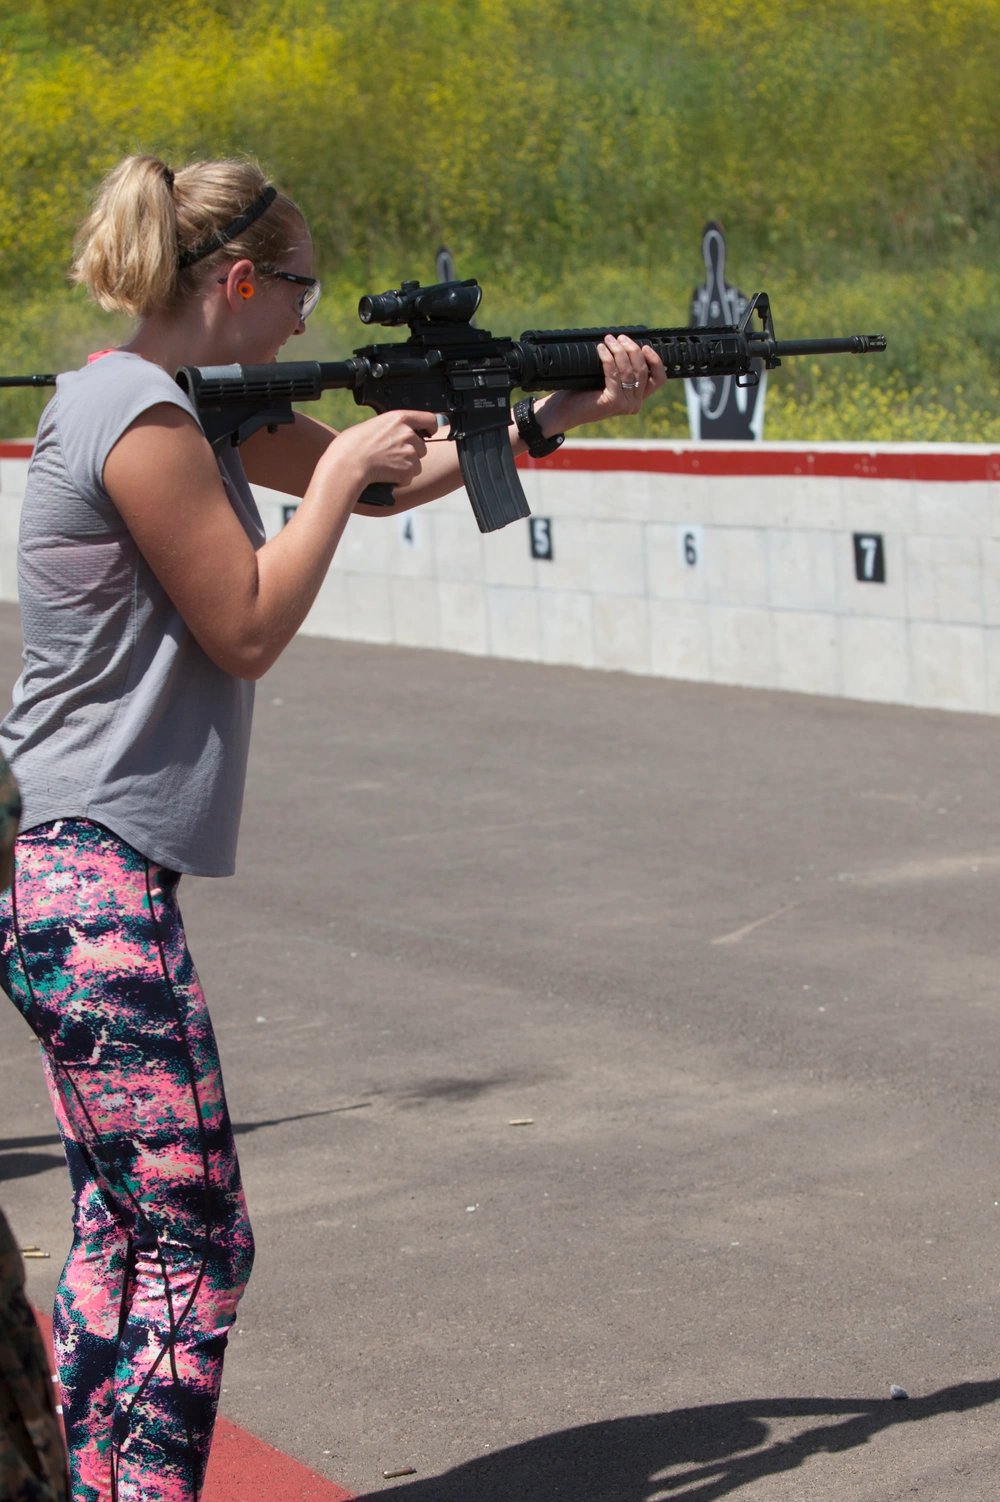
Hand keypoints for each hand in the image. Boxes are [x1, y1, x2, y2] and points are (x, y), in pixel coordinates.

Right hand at [321, 409, 439, 489]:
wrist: (347, 465)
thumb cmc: (350, 446)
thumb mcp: (372, 426)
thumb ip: (389, 429)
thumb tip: (393, 435)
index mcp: (398, 418)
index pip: (428, 419)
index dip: (430, 427)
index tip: (429, 432)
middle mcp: (408, 433)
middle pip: (422, 447)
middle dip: (411, 454)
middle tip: (391, 458)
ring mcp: (410, 452)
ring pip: (417, 464)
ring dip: (405, 468)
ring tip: (385, 468)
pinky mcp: (408, 470)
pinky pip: (408, 478)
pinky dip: (399, 480)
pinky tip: (385, 476)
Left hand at [537, 334, 666, 433]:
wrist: (564, 410)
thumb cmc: (582, 392)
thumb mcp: (607, 378)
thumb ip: (622, 368)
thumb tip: (627, 342)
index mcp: (637, 398)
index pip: (659, 379)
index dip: (656, 360)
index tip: (644, 346)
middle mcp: (635, 404)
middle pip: (643, 369)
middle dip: (632, 349)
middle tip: (618, 338)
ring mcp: (626, 405)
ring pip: (629, 370)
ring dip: (619, 350)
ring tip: (608, 340)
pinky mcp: (614, 402)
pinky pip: (614, 373)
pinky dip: (608, 358)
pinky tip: (601, 349)